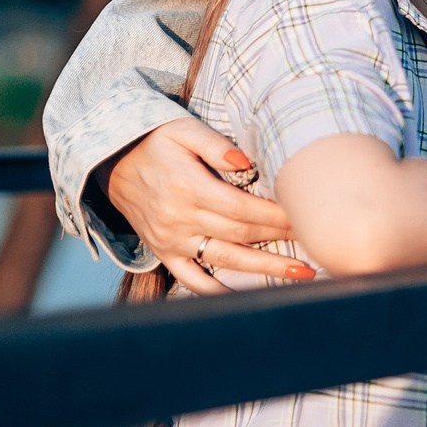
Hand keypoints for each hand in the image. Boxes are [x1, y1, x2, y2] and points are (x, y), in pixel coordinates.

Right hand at [103, 117, 313, 295]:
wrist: (110, 160)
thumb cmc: (154, 140)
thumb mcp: (181, 129)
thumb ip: (213, 144)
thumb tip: (246, 161)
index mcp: (188, 188)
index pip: (242, 208)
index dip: (276, 215)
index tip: (304, 217)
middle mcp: (180, 219)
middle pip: (241, 234)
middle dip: (281, 239)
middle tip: (316, 241)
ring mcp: (171, 240)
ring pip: (226, 260)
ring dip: (265, 270)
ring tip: (300, 274)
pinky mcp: (163, 252)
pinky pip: (191, 279)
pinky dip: (217, 291)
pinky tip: (247, 297)